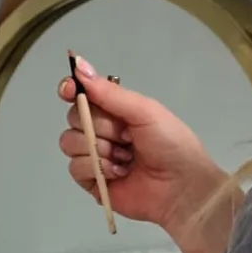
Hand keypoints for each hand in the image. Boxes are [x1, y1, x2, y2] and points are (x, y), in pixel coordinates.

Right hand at [59, 57, 240, 252]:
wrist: (182, 187)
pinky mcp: (91, 181)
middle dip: (98, 126)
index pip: (81, 95)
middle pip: (73, 118)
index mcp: (115, 111)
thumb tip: (79, 65)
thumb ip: (109, 92)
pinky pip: (74, 167)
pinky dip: (97, 168)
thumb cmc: (171, 144)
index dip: (70, 90)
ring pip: (69, 142)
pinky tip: (119, 172)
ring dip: (98, 148)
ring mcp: (94, 157)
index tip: (69, 91)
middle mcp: (101, 131)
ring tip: (125, 158)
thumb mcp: (144, 111)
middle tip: (125, 136)